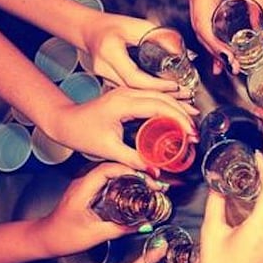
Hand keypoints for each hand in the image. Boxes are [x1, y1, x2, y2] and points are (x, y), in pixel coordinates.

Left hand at [34, 162, 147, 256]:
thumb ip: (121, 229)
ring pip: (110, 170)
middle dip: (134, 170)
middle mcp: (83, 182)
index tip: (146, 178)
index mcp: (83, 189)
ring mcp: (84, 184)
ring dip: (128, 173)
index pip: (108, 169)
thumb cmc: (62, 236)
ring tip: (146, 182)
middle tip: (151, 180)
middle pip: (112, 166)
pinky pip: (106, 178)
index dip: (129, 170)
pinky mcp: (87, 189)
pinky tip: (131, 187)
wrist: (45, 239)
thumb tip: (143, 226)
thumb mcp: (96, 235)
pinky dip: (121, 179)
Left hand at [44, 86, 198, 174]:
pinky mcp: (128, 95)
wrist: (66, 121)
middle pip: (164, 98)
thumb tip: (154, 171)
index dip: (179, 119)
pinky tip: (179, 108)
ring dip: (179, 106)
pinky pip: (153, 96)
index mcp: (123, 103)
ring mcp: (128, 92)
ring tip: (194, 119)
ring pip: (160, 95)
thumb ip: (133, 160)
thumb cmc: (82, 133)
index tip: (190, 133)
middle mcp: (127, 93)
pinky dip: (168, 103)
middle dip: (183, 113)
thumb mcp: (108, 149)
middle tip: (195, 131)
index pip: (159, 107)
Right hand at [78, 11, 190, 96]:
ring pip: (132, 94)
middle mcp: (103, 67)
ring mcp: (103, 77)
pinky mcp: (106, 82)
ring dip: (154, 97)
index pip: (135, 77)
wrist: (90, 30)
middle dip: (160, 95)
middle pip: (134, 89)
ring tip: (177, 99)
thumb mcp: (138, 25)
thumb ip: (159, 37)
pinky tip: (160, 97)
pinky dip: (145, 95)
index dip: (156, 85)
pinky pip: (128, 92)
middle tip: (182, 96)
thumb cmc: (113, 25)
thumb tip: (182, 53)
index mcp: (110, 52)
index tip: (175, 85)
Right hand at [189, 0, 262, 74]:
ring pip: (205, 32)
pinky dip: (216, 42)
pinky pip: (210, 27)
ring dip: (215, 51)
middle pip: (202, 33)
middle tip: (232, 67)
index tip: (228, 58)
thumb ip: (261, 10)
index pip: (203, 27)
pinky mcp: (210, 3)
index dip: (215, 46)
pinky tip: (222, 58)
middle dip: (216, 52)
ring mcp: (202, 1)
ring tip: (227, 68)